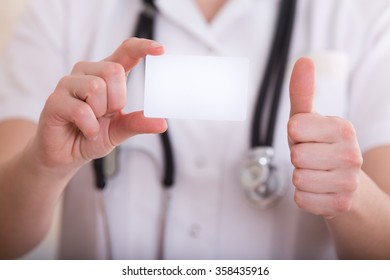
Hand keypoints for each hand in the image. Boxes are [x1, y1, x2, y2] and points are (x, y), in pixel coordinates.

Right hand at [33, 38, 166, 171]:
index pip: (125, 51)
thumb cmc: (92, 135)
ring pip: (96, 87)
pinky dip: (90, 127)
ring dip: (100, 113)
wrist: (67, 155)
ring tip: (92, 122)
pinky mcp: (54, 100)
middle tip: (105, 115)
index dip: (142, 47)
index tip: (160, 50)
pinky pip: (81, 110)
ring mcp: (68, 84)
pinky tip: (85, 130)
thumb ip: (138, 123)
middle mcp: (87, 73)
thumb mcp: (120, 129)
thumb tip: (162, 123)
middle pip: (113, 71)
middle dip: (116, 100)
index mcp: (106, 75)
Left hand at [288, 57, 362, 217]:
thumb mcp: (308, 120)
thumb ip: (303, 92)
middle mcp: (351, 154)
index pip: (295, 128)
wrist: (344, 184)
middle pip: (296, 155)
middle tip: (312, 159)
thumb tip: (304, 60)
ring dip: (301, 178)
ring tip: (316, 174)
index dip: (295, 135)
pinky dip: (304, 196)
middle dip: (298, 158)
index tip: (307, 138)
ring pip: (298, 179)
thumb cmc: (319, 147)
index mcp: (343, 128)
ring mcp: (349, 181)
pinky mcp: (340, 204)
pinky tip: (319, 190)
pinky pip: (302, 199)